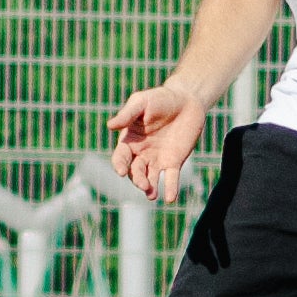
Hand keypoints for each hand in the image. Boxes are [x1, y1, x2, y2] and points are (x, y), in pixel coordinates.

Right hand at [110, 86, 207, 204]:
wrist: (186, 101)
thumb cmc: (160, 99)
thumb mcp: (141, 102)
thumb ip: (127, 114)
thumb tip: (110, 126)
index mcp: (129, 141)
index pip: (120, 157)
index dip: (120, 165)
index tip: (121, 171)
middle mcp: (141, 153)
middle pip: (135, 171)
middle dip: (137, 179)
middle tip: (143, 185)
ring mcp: (157, 160)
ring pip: (150, 178)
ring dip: (149, 188)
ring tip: (152, 195)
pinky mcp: (174, 162)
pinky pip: (170, 178)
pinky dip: (170, 189)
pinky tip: (170, 198)